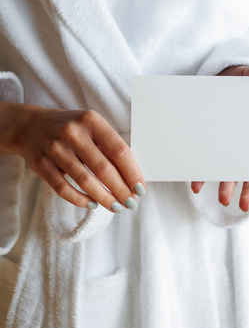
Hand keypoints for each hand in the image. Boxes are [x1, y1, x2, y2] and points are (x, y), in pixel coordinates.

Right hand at [0, 102, 145, 211]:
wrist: (29, 126)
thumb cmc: (69, 127)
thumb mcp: (90, 126)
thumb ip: (108, 144)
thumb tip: (130, 174)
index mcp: (91, 121)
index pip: (119, 150)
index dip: (132, 172)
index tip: (140, 188)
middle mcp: (73, 133)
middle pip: (104, 169)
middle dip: (121, 190)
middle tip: (130, 203)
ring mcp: (56, 149)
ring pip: (85, 181)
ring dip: (104, 198)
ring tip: (116, 207)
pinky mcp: (42, 165)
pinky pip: (64, 189)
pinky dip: (80, 199)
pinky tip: (92, 204)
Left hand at [190, 60, 248, 211]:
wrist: (223, 80)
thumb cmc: (243, 80)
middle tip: (242, 205)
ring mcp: (234, 148)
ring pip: (235, 173)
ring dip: (229, 187)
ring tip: (223, 200)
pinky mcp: (216, 145)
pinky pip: (212, 164)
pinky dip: (204, 175)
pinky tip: (197, 184)